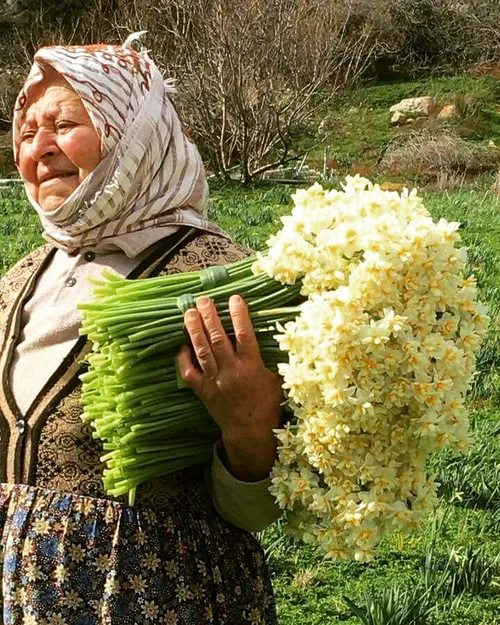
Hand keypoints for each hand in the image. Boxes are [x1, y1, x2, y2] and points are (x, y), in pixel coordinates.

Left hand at [178, 295, 282, 481]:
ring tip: (189, 313)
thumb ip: (276, 360)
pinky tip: (183, 345)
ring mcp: (215, 381)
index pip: (243, 334)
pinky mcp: (203, 391)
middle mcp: (231, 371)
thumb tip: (283, 340)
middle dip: (209, 316)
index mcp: (251, 366)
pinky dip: (184, 359)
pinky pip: (189, 373)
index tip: (234, 298)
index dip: (238, 315)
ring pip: (201, 351)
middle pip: (217, 338)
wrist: (251, 432)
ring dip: (194, 330)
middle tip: (203, 300)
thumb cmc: (268, 405)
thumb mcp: (278, 381)